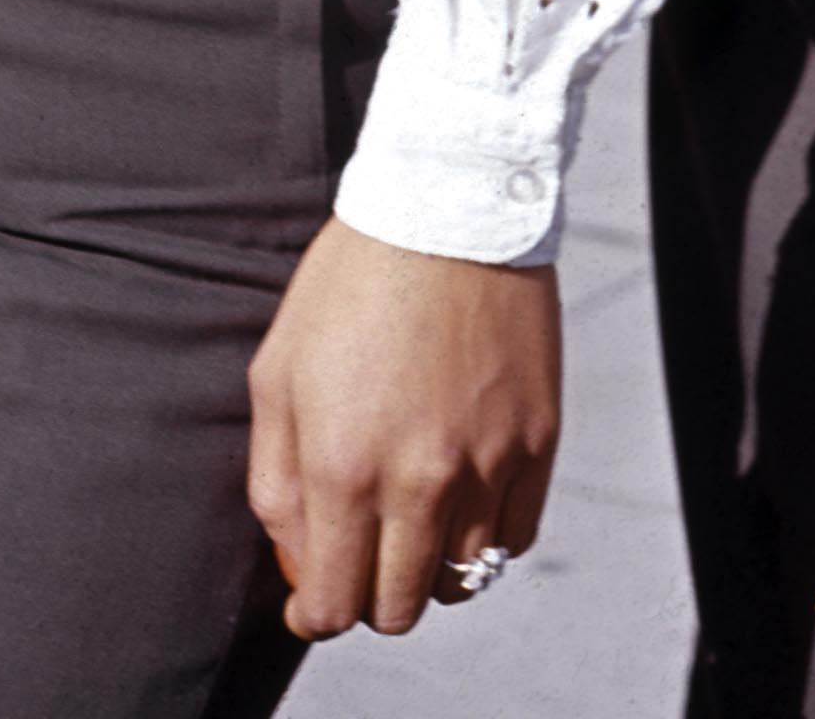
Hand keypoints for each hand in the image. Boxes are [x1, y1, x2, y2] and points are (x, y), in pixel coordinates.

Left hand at [247, 220, 559, 639]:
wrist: (448, 202)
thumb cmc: (350, 282)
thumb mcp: (276, 376)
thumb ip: (276, 482)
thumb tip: (298, 556)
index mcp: (344, 469)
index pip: (332, 606)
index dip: (315, 613)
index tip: (314, 595)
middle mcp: (419, 481)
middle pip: (398, 606)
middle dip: (371, 596)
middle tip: (366, 554)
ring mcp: (488, 461)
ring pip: (463, 579)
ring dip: (433, 567)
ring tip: (418, 522)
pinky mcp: (539, 436)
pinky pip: (518, 534)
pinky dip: (490, 536)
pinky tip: (467, 499)